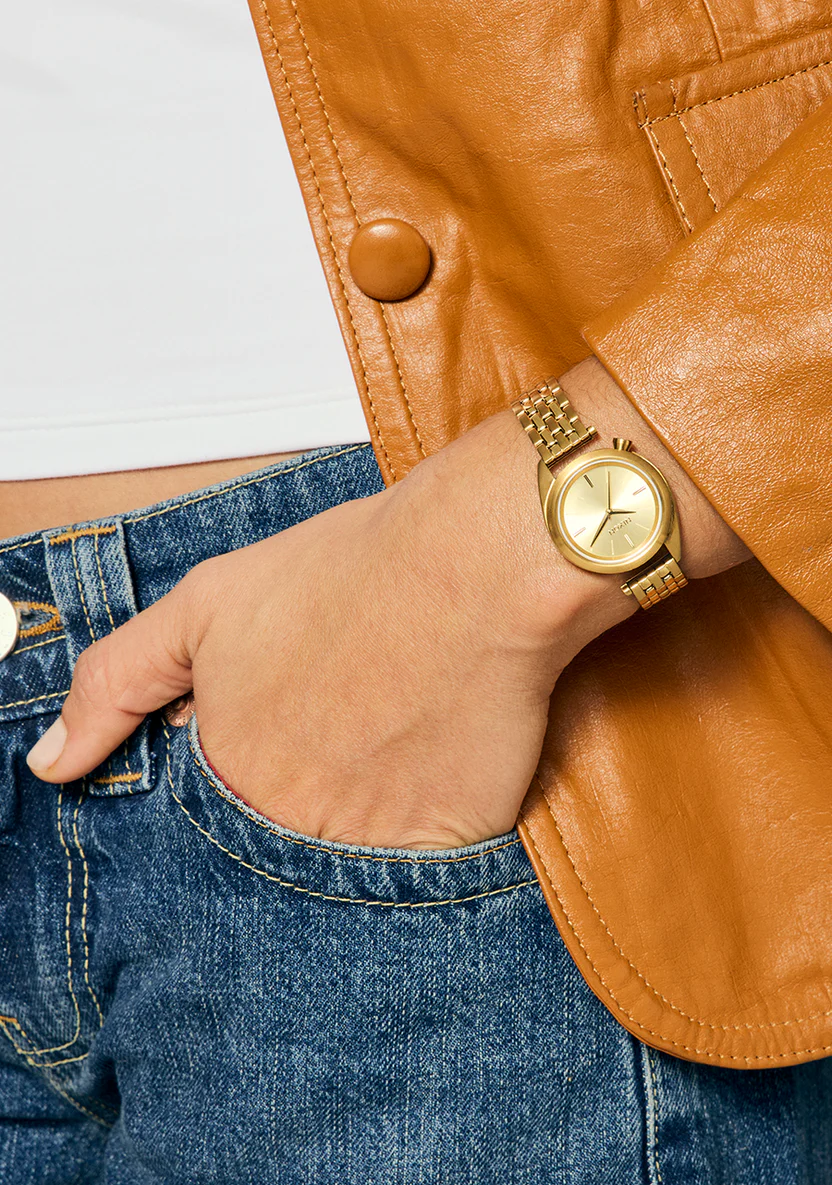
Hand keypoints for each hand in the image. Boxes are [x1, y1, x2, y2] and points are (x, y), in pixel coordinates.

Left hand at [26, 359, 748, 848]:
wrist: (472, 568)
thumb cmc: (346, 573)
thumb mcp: (206, 605)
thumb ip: (117, 683)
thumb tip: (49, 764)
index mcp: (226, 776)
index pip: (210, 827)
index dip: (252, 777)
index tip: (289, 745)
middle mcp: (288, 829)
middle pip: (280, 852)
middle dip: (304, 804)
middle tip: (346, 739)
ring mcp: (370, 848)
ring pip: (348, 869)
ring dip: (359, 823)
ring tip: (389, 748)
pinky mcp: (449, 849)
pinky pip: (426, 875)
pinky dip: (422, 834)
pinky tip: (434, 767)